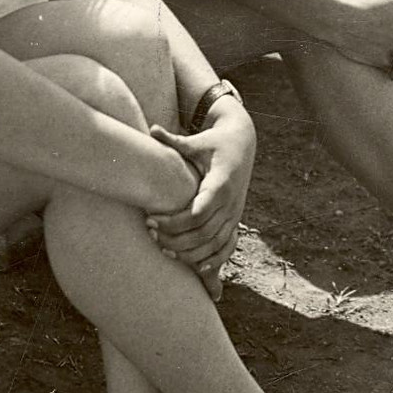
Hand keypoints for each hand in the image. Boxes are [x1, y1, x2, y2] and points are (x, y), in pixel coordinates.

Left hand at [145, 99, 255, 296]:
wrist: (243, 144)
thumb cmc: (214, 142)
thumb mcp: (196, 141)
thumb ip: (174, 140)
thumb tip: (152, 128)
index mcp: (221, 181)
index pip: (200, 210)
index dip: (177, 220)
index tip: (153, 219)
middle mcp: (230, 201)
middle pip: (203, 231)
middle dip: (175, 236)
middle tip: (149, 230)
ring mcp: (235, 213)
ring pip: (213, 243)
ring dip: (188, 251)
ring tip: (162, 247)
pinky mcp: (235, 220)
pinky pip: (226, 247)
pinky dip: (211, 259)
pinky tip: (192, 264)